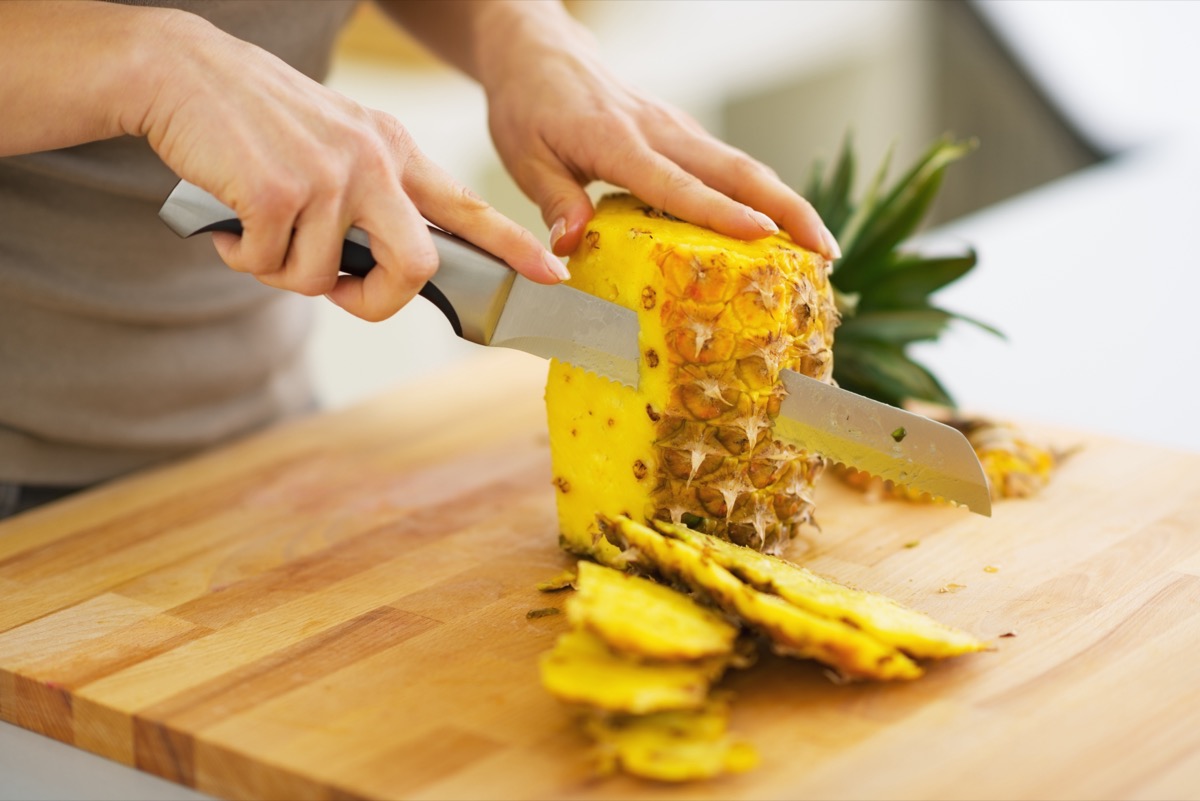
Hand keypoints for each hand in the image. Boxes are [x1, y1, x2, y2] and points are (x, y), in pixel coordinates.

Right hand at [140, 12, 566, 320]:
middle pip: (416, 265)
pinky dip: (240, 256)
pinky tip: (228, 218)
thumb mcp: (336, 142)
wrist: (180, 71)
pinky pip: (269, 265)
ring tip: (255, 228)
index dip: (512, 246)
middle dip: (376, 301)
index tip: (551, 274)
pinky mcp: (279, 191)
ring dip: (281, 270)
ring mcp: (330, 175)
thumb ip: (370, 199)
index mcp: (393, 150)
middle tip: (339, 293)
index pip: (467, 206)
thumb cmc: (257, 121)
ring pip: (323, 278)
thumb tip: (373, 275)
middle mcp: (373, 161)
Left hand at [476, 6, 840, 259]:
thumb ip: (554, 201)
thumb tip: (570, 248)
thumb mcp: (525, 157)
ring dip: (787, 204)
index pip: (676, 183)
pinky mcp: (682, 134)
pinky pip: (729, 166)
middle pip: (737, 171)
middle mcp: (659, 131)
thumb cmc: (529, 108)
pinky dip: (763, 195)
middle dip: (787, 210)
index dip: (720, 211)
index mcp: (617, 141)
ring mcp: (677, 130)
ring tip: (821, 247)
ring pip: (744, 166)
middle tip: (824, 251)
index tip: (763, 235)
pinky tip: (781, 227)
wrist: (540, 54)